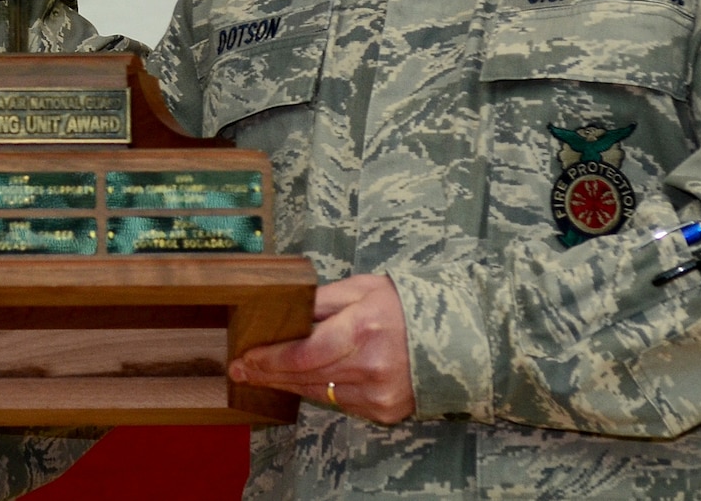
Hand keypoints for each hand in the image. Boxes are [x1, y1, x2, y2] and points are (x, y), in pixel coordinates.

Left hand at [228, 273, 415, 423]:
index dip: (270, 359)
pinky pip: (341, 404)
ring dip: (290, 385)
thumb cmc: (406, 305)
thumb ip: (322, 301)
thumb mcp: (363, 288)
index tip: (245, 357)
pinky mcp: (386, 411)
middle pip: (306, 377)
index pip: (303, 353)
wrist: (458, 337)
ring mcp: (379, 394)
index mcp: (363, 329)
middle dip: (270, 374)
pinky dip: (320, 392)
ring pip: (320, 394)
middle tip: (242, 371)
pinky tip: (301, 383)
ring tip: (263, 376)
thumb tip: (285, 310)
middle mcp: (370, 366)